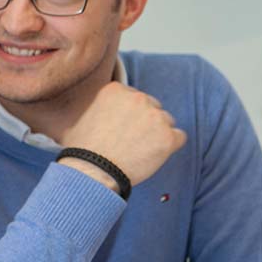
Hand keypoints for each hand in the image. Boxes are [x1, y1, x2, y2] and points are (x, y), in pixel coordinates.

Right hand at [57, 81, 185, 187]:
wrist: (91, 171)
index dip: (129, 115)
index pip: (134, 97)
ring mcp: (155, 117)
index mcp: (116, 90)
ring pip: (167, 122)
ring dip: (157, 134)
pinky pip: (179, 137)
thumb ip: (99, 107)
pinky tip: (152, 156)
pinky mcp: (168, 137)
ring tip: (139, 151)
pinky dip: (169, 147)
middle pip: (153, 107)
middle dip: (145, 122)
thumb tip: (102, 112)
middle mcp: (138, 98)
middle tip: (131, 141)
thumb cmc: (83, 149)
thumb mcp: (82, 117)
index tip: (122, 127)